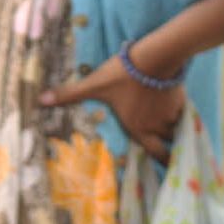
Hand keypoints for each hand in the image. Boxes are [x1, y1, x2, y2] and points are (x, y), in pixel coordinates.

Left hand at [40, 56, 184, 163]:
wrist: (154, 57)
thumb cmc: (122, 73)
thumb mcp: (94, 84)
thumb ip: (70, 94)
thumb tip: (40, 100)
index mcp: (136, 127)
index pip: (154, 154)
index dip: (160, 161)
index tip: (163, 166)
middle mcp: (155, 126)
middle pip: (168, 146)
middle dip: (170, 151)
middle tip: (173, 156)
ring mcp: (170, 114)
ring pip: (177, 130)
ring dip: (175, 132)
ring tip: (176, 132)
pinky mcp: (180, 99)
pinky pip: (183, 113)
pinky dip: (181, 113)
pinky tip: (178, 108)